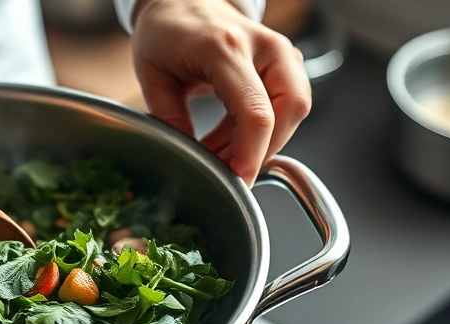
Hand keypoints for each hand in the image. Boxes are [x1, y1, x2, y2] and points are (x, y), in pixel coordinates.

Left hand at [130, 0, 310, 183]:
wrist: (183, 1)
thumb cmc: (166, 33)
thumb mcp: (153, 76)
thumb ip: (169, 119)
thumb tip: (187, 160)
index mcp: (224, 47)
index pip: (255, 110)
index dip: (250, 153)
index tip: (236, 181)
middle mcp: (263, 45)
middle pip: (290, 110)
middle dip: (262, 151)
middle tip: (226, 172)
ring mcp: (280, 51)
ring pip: (296, 109)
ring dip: (262, 143)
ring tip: (220, 155)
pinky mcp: (285, 62)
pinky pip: (288, 105)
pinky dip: (263, 132)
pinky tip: (229, 142)